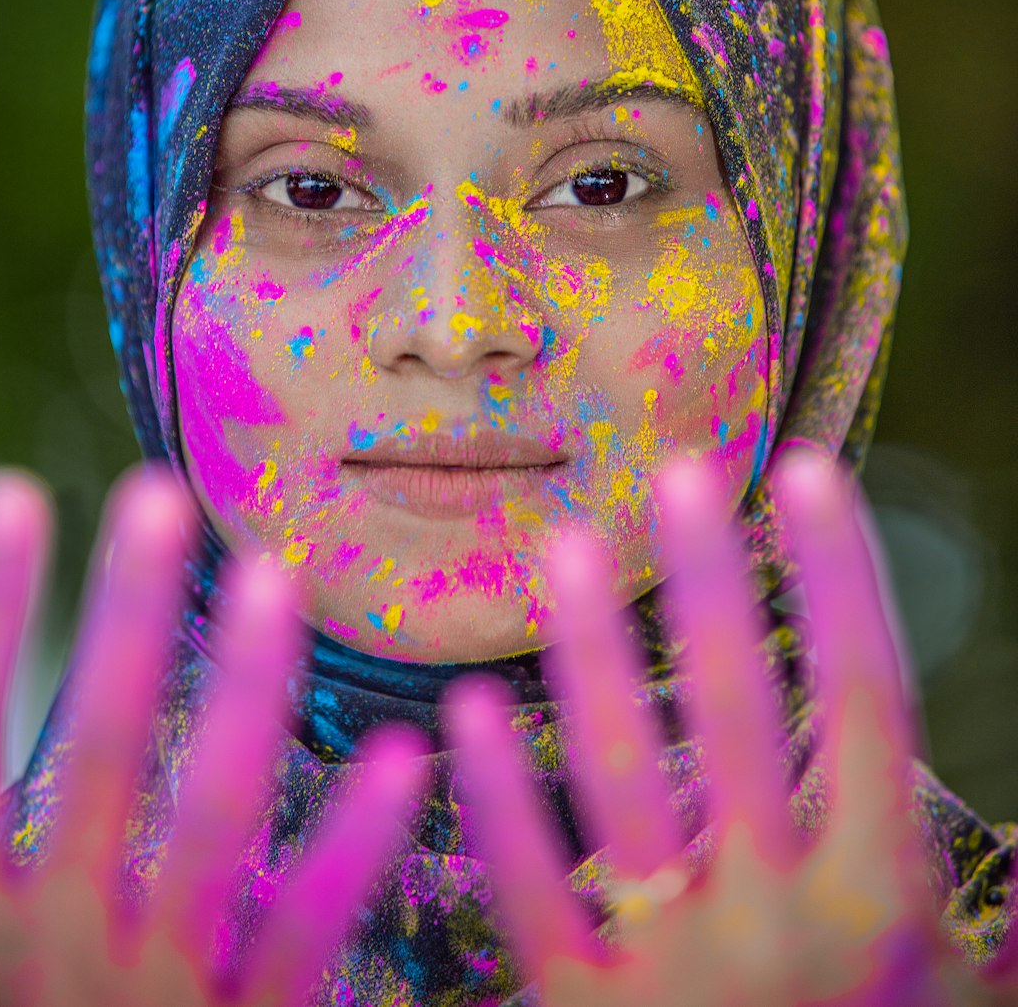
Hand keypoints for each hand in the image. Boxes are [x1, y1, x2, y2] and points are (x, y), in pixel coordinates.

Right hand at [0, 468, 425, 1006]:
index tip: (16, 495)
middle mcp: (45, 944)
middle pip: (92, 748)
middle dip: (127, 617)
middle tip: (161, 492)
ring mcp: (145, 991)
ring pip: (201, 817)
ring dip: (238, 689)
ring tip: (275, 574)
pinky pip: (298, 933)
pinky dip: (349, 844)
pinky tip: (404, 756)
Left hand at [447, 452, 1017, 1006]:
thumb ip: (1005, 925)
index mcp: (881, 903)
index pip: (864, 698)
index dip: (838, 577)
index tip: (809, 472)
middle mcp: (778, 918)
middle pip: (736, 708)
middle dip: (709, 576)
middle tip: (679, 466)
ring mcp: (672, 968)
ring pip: (621, 775)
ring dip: (588, 650)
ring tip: (563, 543)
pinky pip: (528, 889)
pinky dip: (497, 797)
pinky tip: (459, 712)